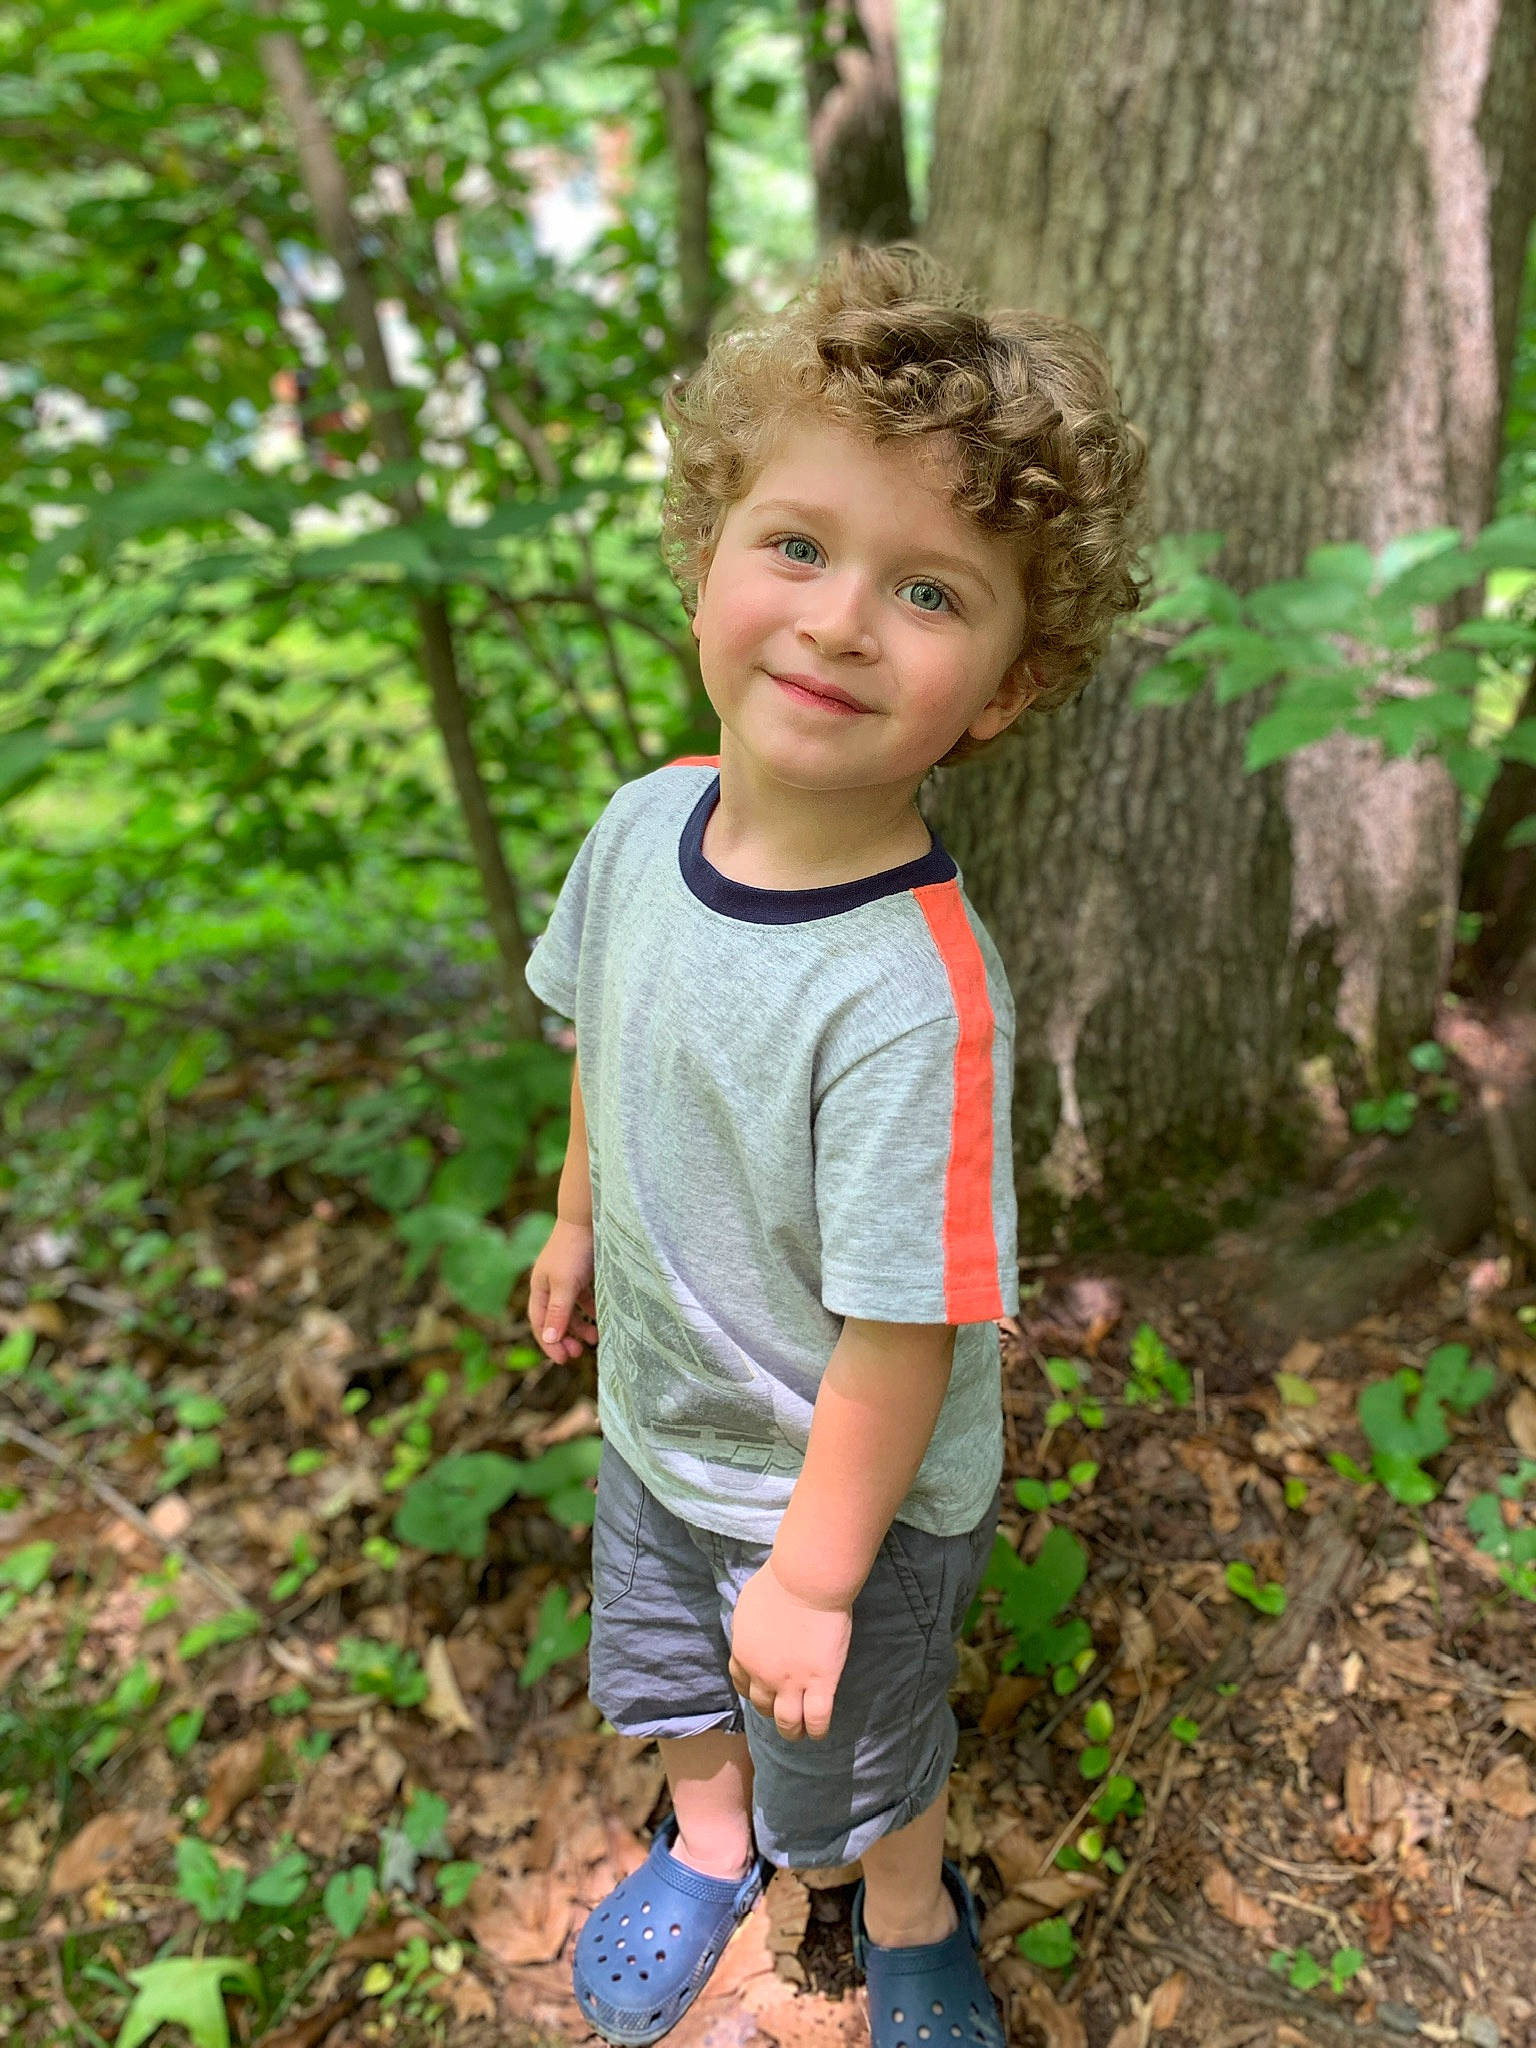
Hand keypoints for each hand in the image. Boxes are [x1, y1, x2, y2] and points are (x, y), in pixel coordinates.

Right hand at [526, 1218, 597, 1362]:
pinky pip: (584, 1298)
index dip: (549, 1344)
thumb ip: (558, 1312)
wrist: (588, 1217)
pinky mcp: (582, 1272)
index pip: (540, 1323)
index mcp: (539, 1288)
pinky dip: (590, 1309)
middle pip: (554, 1319)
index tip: (564, 1360)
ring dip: (580, 1326)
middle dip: (565, 1338)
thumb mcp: (565, 1284)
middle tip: (578, 1354)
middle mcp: (550, 1284)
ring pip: (570, 1310)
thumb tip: (549, 1339)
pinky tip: (601, 1317)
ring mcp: (566, 1278)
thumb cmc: (573, 1250)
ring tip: (595, 1339)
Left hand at [727, 1557, 851, 1741]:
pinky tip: (818, 1731)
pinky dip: (816, 1730)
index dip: (754, 1691)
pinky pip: (817, 1719)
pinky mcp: (821, 1683)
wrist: (806, 1582)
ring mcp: (792, 1683)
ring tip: (799, 1731)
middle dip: (772, 1710)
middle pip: (763, 1706)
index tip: (764, 1692)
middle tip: (784, 1708)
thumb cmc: (777, 1583)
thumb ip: (747, 1627)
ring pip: (787, 1722)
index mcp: (744, 1655)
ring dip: (792, 1730)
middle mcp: (764, 1675)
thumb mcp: (747, 1605)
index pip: (742, 1684)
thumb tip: (751, 1633)